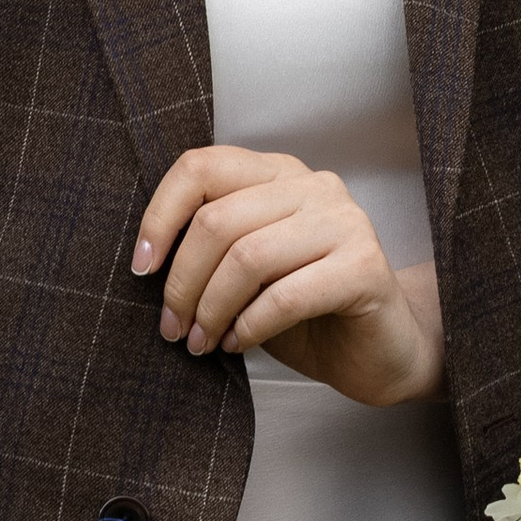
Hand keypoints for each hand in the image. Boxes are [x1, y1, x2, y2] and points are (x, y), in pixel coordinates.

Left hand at [135, 148, 443, 407]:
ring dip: (211, 309)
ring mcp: (345, 222)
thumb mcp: (246, 274)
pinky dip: (249, 326)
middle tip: (173, 329)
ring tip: (202, 343)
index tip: (141, 267)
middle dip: (182, 283)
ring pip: (247, 256)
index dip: (160, 216)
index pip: (201, 166)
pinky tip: (239, 343)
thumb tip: (146, 262)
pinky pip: (286, 295)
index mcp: (278, 174)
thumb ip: (211, 250)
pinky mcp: (366, 267)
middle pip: (217, 220)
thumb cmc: (305, 314)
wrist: (380, 354)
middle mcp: (314, 186)